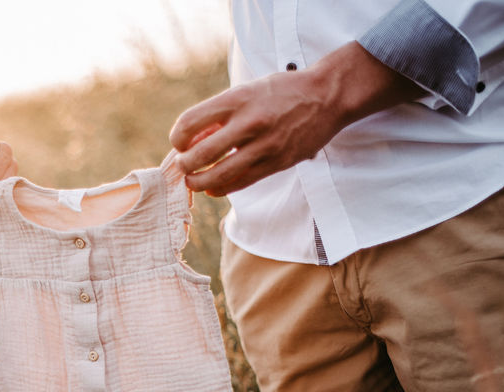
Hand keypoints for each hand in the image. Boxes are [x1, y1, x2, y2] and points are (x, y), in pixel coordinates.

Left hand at [169, 41, 421, 195]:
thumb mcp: (247, 91)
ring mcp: (264, 146)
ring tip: (194, 180)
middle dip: (184, 165)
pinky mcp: (276, 164)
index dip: (177, 138)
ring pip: (217, 176)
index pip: (190, 123)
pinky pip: (239, 184)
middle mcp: (249, 123)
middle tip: (183, 165)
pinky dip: (219, 189)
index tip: (179, 142)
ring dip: (198, 182)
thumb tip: (191, 142)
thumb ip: (220, 114)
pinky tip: (213, 187)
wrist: (327, 96)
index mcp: (237, 99)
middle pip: (199, 155)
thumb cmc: (281, 92)